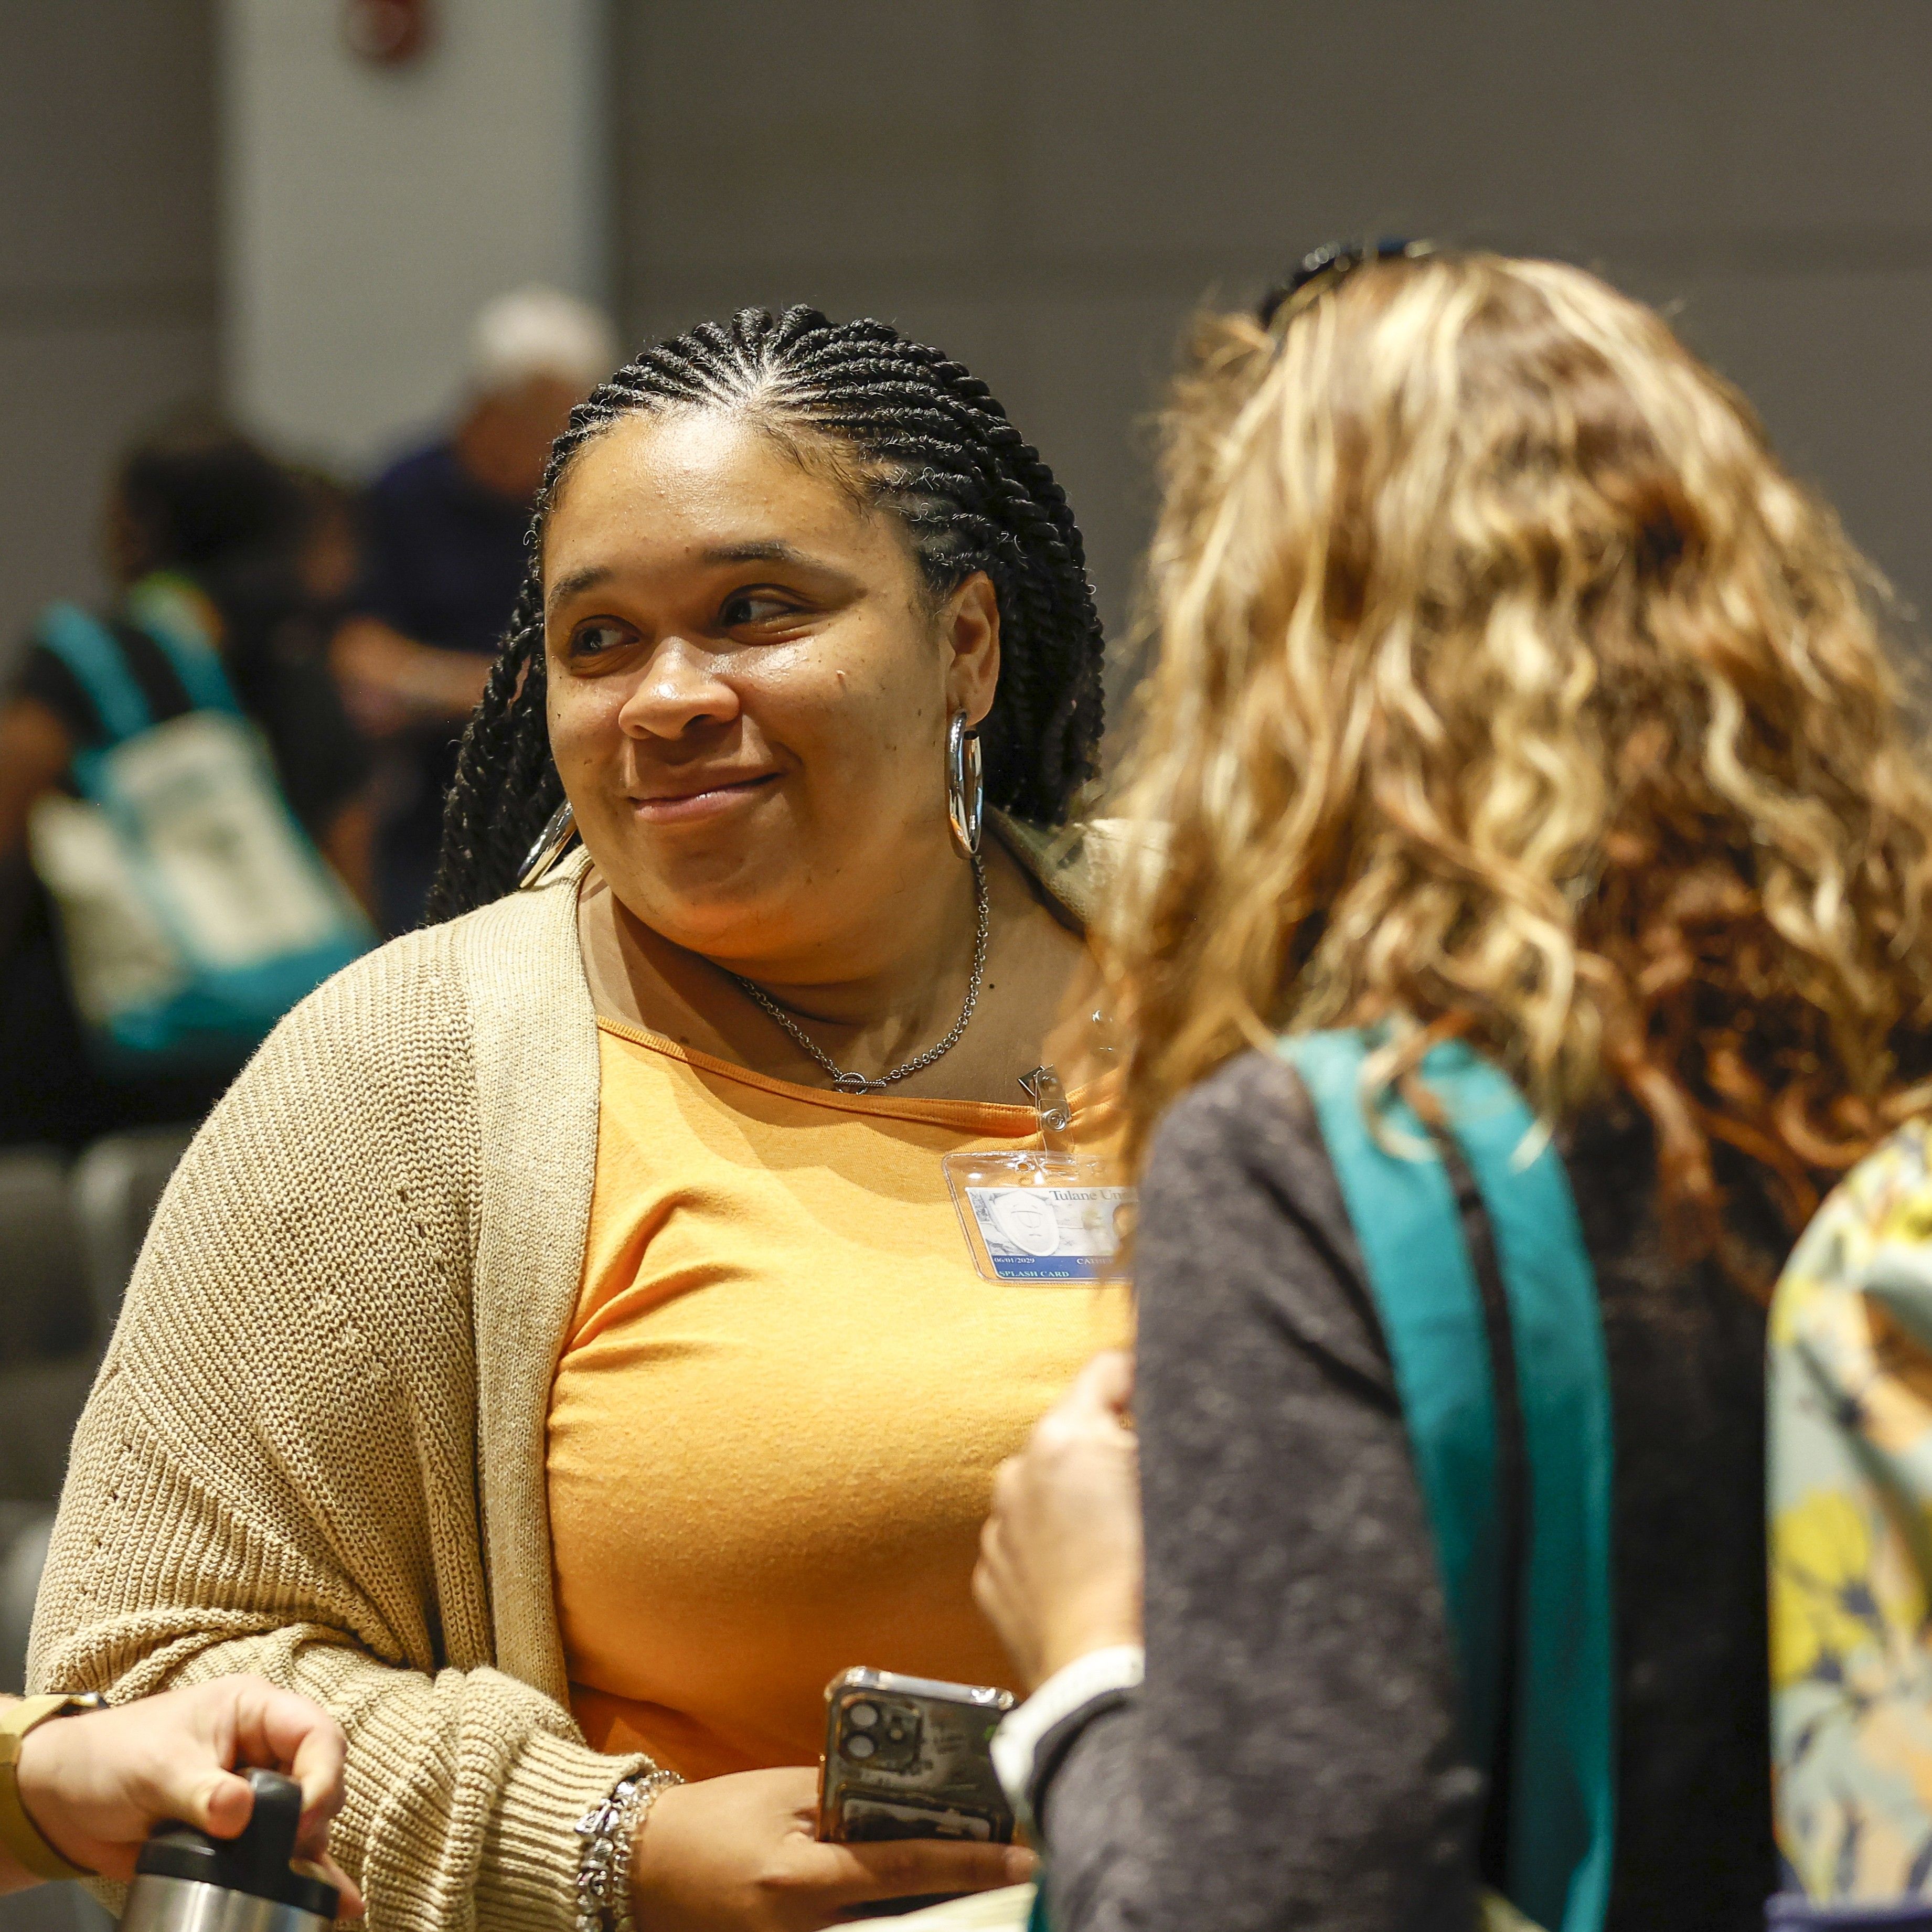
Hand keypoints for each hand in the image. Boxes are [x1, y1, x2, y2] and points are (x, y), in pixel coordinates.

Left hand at [15, 1676, 360, 1911]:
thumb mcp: (155, 1769)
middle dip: (313, 1816)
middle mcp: (264, 1749)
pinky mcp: (239, 1834)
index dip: (322, 1774)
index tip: (303, 1819)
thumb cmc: (110, 1758)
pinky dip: (305, 1876)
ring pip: (306, 1819)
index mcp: (254, 1711)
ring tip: (299, 1886)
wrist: (64, 1800)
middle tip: (286, 1852)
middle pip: (320, 1777)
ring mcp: (253, 1792)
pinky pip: (282, 1852)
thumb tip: (241, 1814)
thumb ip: (201, 1791)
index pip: (315, 1734)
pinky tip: (335, 1903)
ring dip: (306, 1852)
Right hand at [631, 1766, 1033, 1931]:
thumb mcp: (784, 1793)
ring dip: (932, 1910)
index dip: (969, 1862)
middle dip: (962, 1898)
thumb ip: (849, 1797)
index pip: (904, 1869)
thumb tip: (914, 1796)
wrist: (643, 1869)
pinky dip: (891, 1919)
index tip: (1023, 1856)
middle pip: (906, 1922)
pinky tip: (923, 1901)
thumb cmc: (714, 1819)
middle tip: (1016, 1873)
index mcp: (800, 1880)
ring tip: (981, 1885)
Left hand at [975, 1350, 1142, 1689]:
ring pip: (1049, 1487)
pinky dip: (1057, 1545)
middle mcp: (1018, 1472)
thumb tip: (1157, 1405)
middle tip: (1149, 1489)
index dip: (1142, 1380)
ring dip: (1080, 1499)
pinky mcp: (993, 1575)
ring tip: (1120, 1542)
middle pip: (1076, 1431)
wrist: (1103, 1678)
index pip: (1108, 1369)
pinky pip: (1029, 1538)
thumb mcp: (1174, 1486)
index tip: (1160, 1400)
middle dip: (1111, 1449)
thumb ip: (1159, 1432)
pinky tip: (1091, 1573)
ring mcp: (1000, 1526)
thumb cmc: (1146, 1587)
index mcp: (1063, 1438)